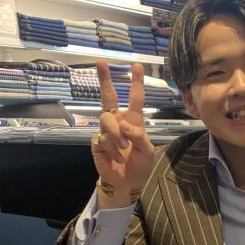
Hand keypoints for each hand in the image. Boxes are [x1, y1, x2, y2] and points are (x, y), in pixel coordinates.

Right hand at [90, 61, 154, 205]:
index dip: (136, 82)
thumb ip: (139, 136)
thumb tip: (124, 124)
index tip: (137, 65)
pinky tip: (117, 158)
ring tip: (123, 148)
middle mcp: (118, 121)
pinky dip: (112, 150)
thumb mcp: (147, 150)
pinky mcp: (96, 142)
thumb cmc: (140, 165)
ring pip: (107, 120)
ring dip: (116, 135)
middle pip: (109, 96)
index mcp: (133, 120)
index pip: (135, 98)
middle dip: (105, 79)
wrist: (127, 182)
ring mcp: (106, 130)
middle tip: (101, 62)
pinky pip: (102, 138)